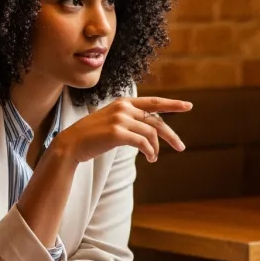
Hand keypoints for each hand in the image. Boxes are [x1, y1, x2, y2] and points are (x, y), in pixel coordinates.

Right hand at [53, 96, 190, 164]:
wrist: (71, 144)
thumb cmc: (92, 136)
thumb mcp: (112, 121)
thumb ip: (131, 120)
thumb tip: (152, 132)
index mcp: (123, 102)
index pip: (153, 102)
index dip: (172, 104)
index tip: (188, 106)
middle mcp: (123, 107)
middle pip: (156, 121)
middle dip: (171, 135)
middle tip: (181, 147)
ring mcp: (120, 119)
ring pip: (150, 134)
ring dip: (155, 149)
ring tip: (153, 158)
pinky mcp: (117, 133)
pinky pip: (143, 143)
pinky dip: (149, 152)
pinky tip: (150, 158)